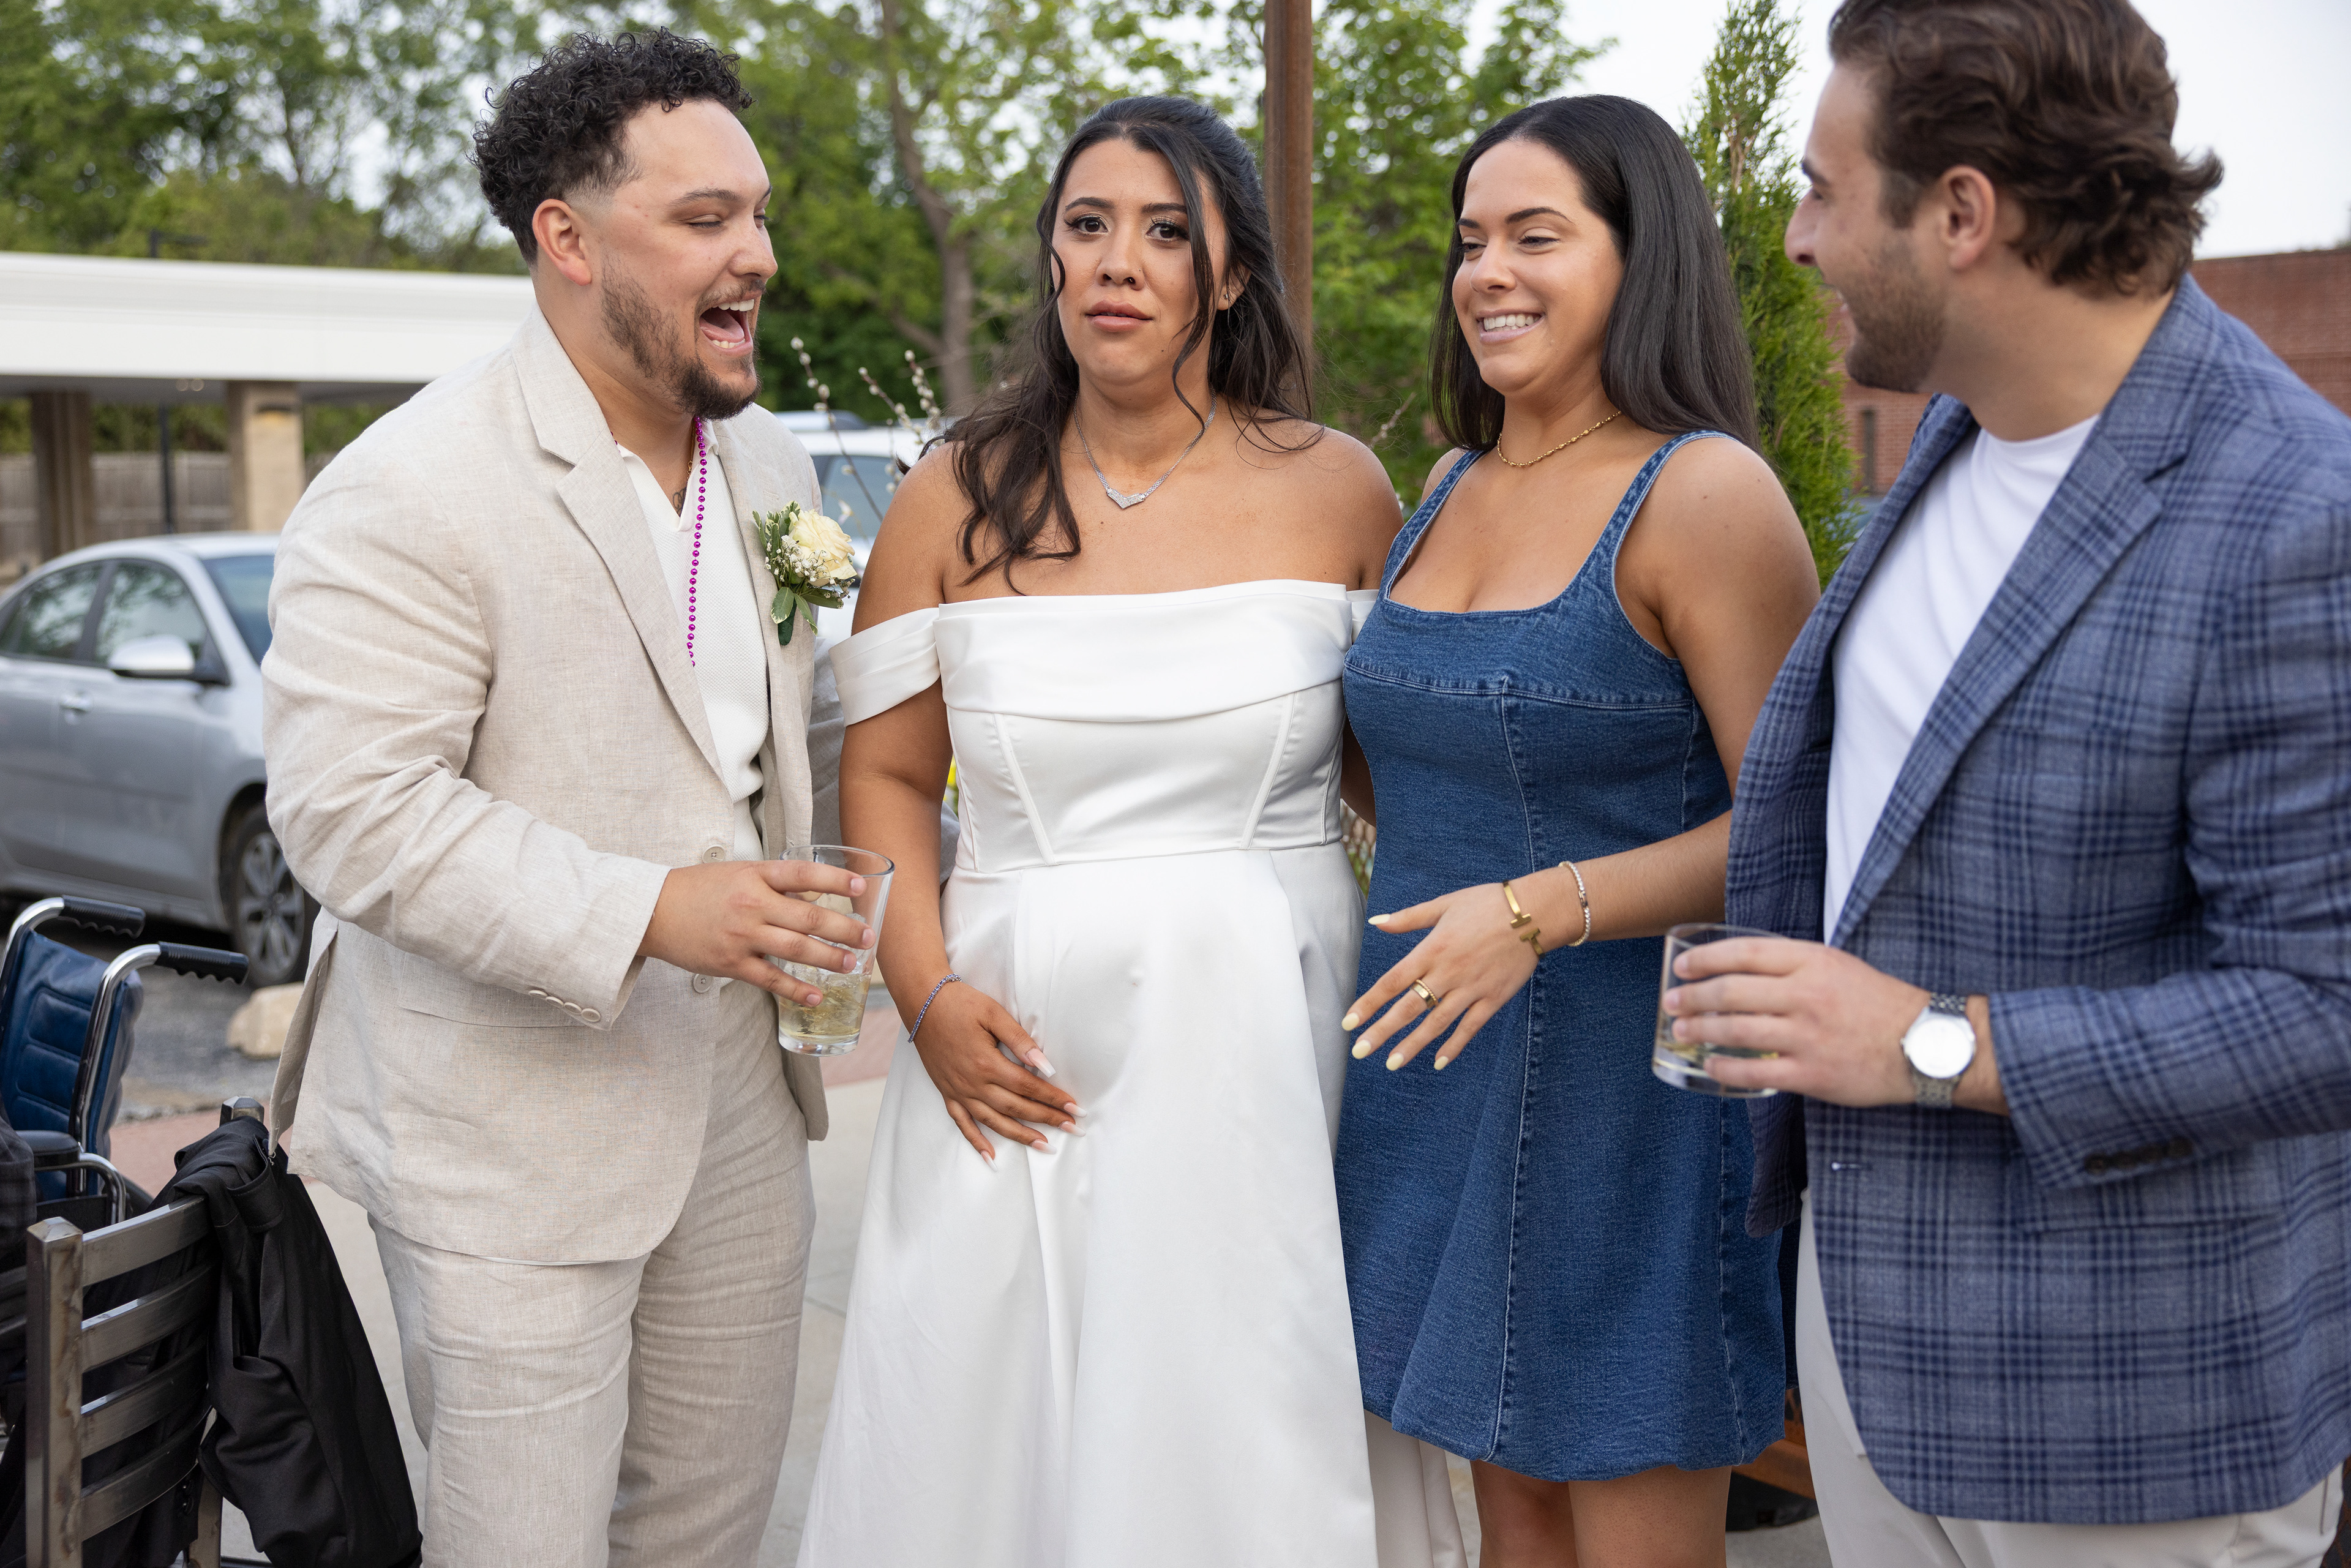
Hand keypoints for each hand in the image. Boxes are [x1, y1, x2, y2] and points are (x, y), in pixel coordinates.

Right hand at [637, 860, 874, 1006]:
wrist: (653, 911)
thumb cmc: (699, 889)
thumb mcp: (738, 873)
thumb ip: (775, 882)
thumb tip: (816, 891)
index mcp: (755, 876)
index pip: (803, 874)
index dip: (834, 881)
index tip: (860, 887)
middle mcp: (752, 905)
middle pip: (809, 918)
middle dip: (845, 929)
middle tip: (869, 936)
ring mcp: (742, 936)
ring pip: (796, 950)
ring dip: (829, 958)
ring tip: (852, 963)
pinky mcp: (731, 964)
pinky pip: (771, 980)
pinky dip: (797, 990)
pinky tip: (817, 995)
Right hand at [908, 980, 1080, 1161]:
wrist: (922, 1004)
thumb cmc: (961, 1004)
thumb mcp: (993, 1014)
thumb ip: (1020, 1040)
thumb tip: (1045, 1065)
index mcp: (987, 1063)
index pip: (1028, 1086)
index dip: (1053, 1098)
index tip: (1075, 1108)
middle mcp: (973, 1083)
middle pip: (1016, 1107)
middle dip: (1046, 1119)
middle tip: (1072, 1128)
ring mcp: (958, 1091)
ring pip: (993, 1121)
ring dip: (1020, 1135)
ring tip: (1044, 1145)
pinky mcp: (946, 1092)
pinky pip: (962, 1123)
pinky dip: (976, 1141)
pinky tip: (990, 1156)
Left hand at [1341, 883, 1537, 1071]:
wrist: (1535, 912)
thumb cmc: (1487, 903)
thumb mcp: (1444, 904)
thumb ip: (1408, 918)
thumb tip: (1375, 922)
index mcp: (1432, 949)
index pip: (1392, 982)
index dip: (1369, 1003)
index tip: (1348, 1022)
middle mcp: (1448, 973)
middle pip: (1409, 1008)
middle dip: (1382, 1031)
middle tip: (1360, 1051)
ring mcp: (1471, 988)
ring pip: (1436, 1023)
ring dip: (1412, 1045)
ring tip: (1390, 1063)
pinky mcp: (1493, 999)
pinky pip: (1470, 1027)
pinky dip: (1454, 1045)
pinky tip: (1438, 1062)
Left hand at [1662, 937, 1932, 1106]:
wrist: (1925, 1044)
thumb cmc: (1879, 1004)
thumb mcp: (1838, 965)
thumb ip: (1793, 965)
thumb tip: (1742, 968)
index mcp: (1813, 962)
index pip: (1745, 952)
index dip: (1706, 958)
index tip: (1681, 966)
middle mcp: (1806, 995)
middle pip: (1731, 991)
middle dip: (1692, 996)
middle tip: (1671, 1001)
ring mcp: (1807, 1036)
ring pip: (1735, 1030)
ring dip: (1700, 1029)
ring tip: (1681, 1029)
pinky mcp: (1811, 1074)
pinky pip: (1753, 1071)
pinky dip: (1724, 1068)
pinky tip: (1710, 1065)